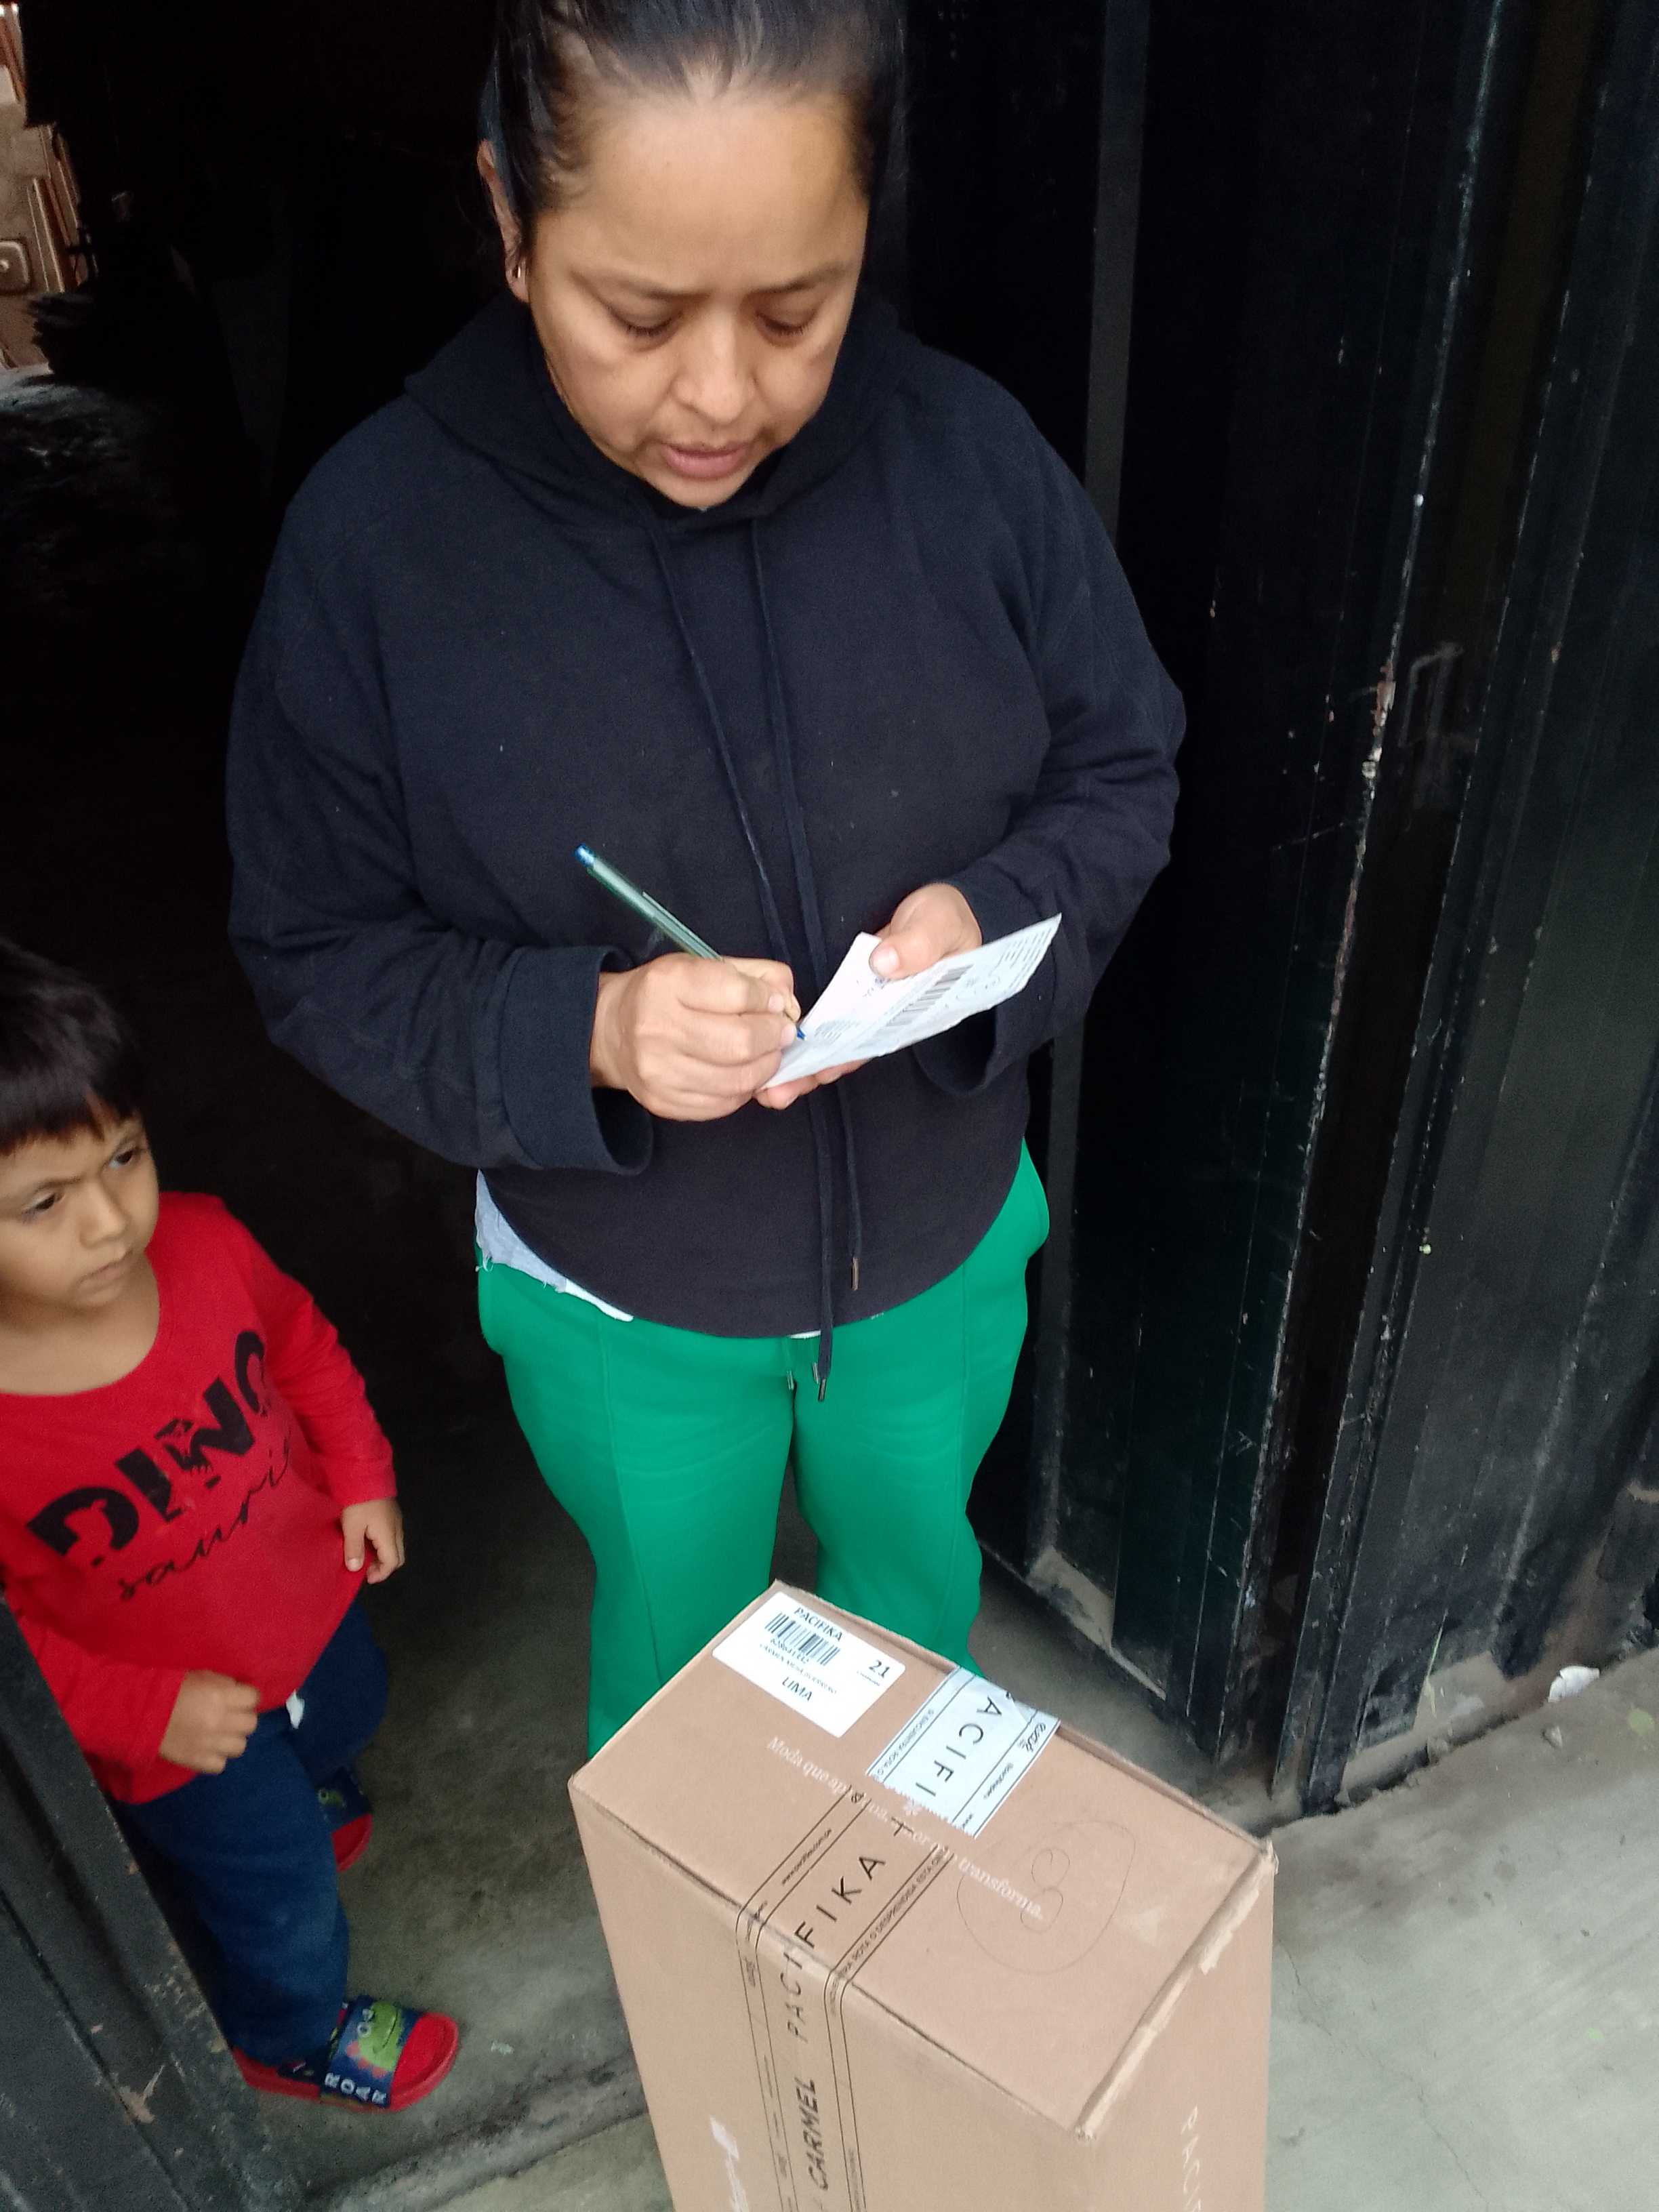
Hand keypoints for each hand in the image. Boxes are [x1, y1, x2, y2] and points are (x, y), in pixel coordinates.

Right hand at [160, 1671, 259, 1773]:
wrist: (142, 1713)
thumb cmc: (173, 1690)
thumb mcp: (202, 1676)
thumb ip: (225, 1684)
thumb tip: (240, 1692)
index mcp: (221, 1697)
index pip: (254, 1698)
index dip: (247, 1697)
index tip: (240, 1698)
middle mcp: (220, 1721)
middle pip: (251, 1724)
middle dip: (242, 1718)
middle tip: (230, 1716)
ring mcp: (210, 1744)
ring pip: (240, 1746)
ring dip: (232, 1739)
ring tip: (220, 1734)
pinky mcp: (198, 1761)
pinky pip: (220, 1764)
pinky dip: (216, 1757)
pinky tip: (208, 1748)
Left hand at [342, 1498, 403, 1583]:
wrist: (366, 1473)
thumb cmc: (358, 1501)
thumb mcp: (351, 1526)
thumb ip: (354, 1549)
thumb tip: (356, 1569)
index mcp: (389, 1534)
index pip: (392, 1562)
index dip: (381, 1574)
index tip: (365, 1578)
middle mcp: (397, 1529)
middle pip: (398, 1556)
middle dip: (384, 1566)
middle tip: (366, 1568)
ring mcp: (396, 1519)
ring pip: (395, 1545)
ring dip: (382, 1555)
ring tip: (364, 1555)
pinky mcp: (392, 1513)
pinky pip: (392, 1535)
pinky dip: (382, 1544)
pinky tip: (368, 1540)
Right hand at [590, 954, 801, 1119]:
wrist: (612, 1029)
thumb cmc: (667, 994)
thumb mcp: (705, 965)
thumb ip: (754, 976)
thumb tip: (788, 1004)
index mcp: (669, 983)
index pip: (737, 993)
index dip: (768, 1000)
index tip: (775, 1003)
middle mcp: (658, 1027)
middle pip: (741, 1042)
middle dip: (774, 1038)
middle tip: (781, 1034)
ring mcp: (658, 1071)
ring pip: (738, 1079)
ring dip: (766, 1068)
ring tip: (766, 1055)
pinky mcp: (664, 1102)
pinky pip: (723, 1104)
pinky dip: (744, 1090)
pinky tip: (742, 1074)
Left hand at [759, 884, 980, 1109]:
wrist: (939, 907)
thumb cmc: (945, 920)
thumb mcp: (938, 925)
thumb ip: (918, 944)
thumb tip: (884, 962)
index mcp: (916, 1011)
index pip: (879, 1039)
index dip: (849, 1055)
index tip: (822, 1070)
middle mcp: (888, 1018)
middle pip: (851, 1050)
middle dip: (816, 1071)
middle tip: (780, 1090)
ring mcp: (868, 1009)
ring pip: (835, 1042)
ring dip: (805, 1063)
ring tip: (770, 1087)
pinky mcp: (852, 996)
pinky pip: (827, 1021)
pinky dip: (804, 1037)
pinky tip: (777, 1055)